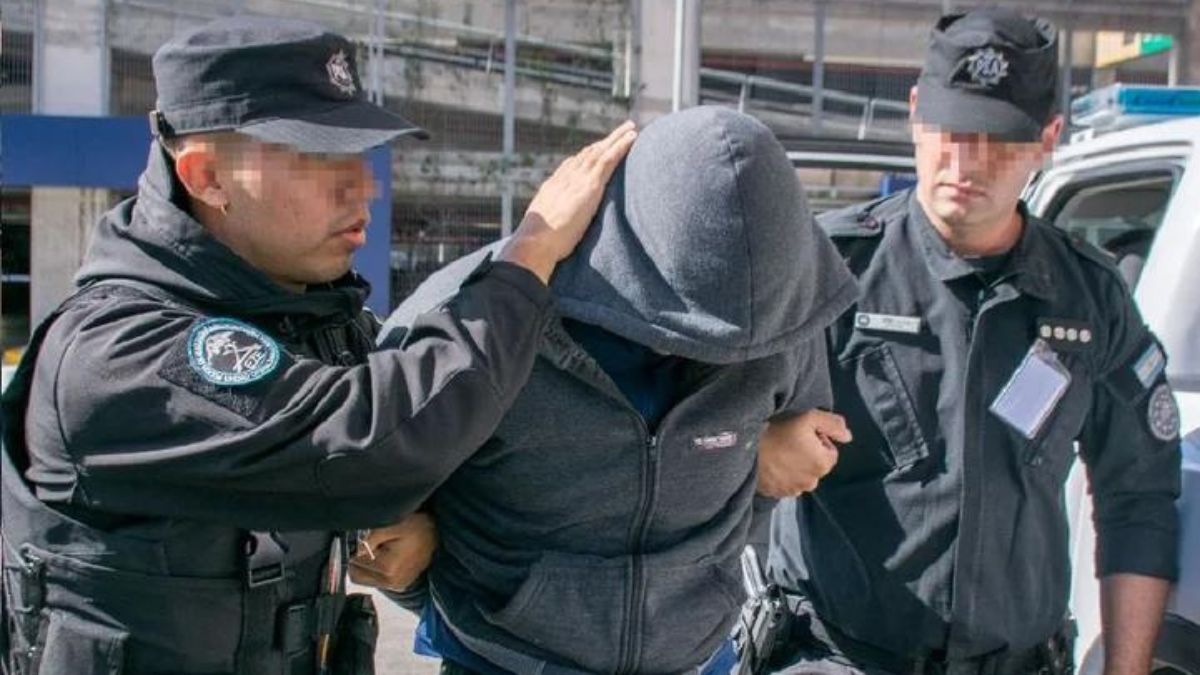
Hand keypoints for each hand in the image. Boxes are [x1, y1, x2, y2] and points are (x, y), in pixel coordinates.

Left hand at [348, 513, 436, 591]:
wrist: (439, 534)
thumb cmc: (418, 526)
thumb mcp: (393, 523)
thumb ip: (369, 537)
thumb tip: (353, 550)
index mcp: (388, 569)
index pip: (353, 562)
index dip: (358, 547)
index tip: (371, 538)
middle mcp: (392, 583)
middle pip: (355, 574)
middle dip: (360, 558)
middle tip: (376, 544)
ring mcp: (396, 586)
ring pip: (364, 577)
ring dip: (368, 563)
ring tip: (384, 549)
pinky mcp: (399, 585)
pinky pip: (376, 578)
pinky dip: (377, 567)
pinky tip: (389, 555)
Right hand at [498, 121, 637, 282]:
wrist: (536, 241)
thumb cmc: (537, 244)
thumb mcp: (543, 228)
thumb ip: (551, 222)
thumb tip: (551, 231)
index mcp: (554, 186)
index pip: (571, 165)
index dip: (584, 156)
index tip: (594, 149)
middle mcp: (565, 177)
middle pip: (587, 154)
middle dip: (602, 142)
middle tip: (618, 131)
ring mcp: (578, 179)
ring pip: (600, 152)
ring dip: (616, 138)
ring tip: (630, 128)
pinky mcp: (590, 185)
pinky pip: (608, 160)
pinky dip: (621, 146)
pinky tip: (632, 138)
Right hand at [757, 410, 851, 497]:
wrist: (744, 448)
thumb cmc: (777, 430)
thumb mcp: (808, 417)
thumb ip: (833, 425)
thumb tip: (848, 436)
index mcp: (823, 464)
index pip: (830, 451)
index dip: (818, 440)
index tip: (801, 434)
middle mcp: (812, 482)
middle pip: (816, 465)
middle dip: (808, 455)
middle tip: (790, 441)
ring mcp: (793, 490)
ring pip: (801, 475)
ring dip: (795, 466)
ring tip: (779, 452)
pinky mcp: (777, 494)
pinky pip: (786, 484)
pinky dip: (782, 476)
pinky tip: (772, 463)